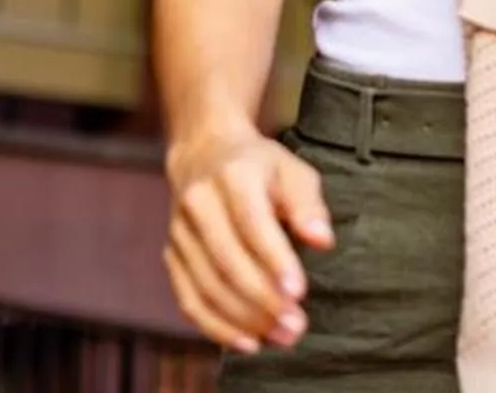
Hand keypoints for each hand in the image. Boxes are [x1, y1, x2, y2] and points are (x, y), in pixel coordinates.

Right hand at [163, 127, 332, 353]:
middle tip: (295, 326)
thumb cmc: (261, 167)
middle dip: (262, 299)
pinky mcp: (171, 255)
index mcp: (234, 175)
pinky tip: (247, 342)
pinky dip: (216, 325)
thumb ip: (308, 206)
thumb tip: (323, 241)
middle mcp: (199, 202)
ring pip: (207, 285)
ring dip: (243, 318)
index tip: (299, 292)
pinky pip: (189, 298)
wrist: (204, 154)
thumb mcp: (293, 171)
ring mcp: (180, 231)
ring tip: (280, 337)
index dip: (274, 260)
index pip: (252, 223)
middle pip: (227, 260)